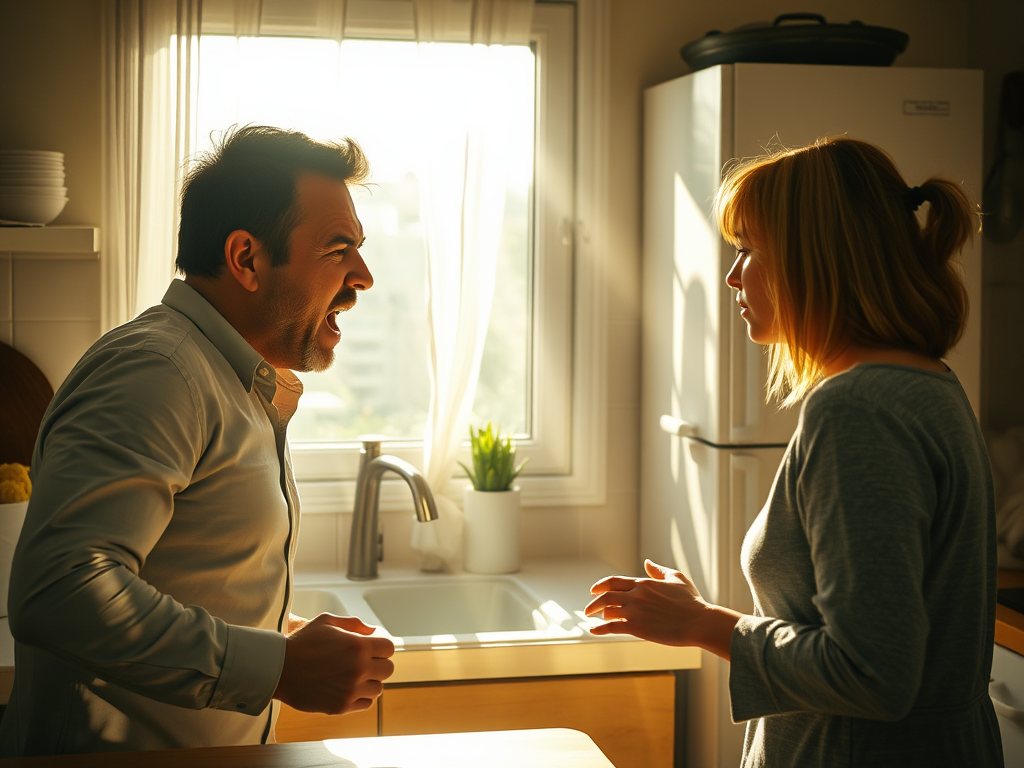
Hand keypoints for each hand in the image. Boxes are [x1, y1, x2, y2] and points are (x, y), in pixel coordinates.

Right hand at [273, 613, 394, 713]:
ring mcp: (351, 689)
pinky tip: (348, 688)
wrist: (279, 669)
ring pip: (378, 688)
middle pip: (388, 669)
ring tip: (353, 676)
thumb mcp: (327, 621)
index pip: (389, 648)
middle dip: (378, 663)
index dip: (381, 646)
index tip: (372, 648)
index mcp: (358, 645)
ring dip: (370, 681)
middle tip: (363, 662)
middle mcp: (359, 668)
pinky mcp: (342, 706)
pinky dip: (361, 696)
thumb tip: (373, 631)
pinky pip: (366, 703)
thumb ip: (354, 624)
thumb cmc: (302, 643)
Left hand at [584, 560, 740, 659]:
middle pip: (605, 596)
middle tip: (588, 609)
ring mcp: (635, 612)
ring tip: (593, 620)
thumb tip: (647, 562)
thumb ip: (658, 571)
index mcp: (643, 583)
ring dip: (597, 615)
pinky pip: (612, 627)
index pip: (613, 581)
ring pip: (607, 611)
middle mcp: (636, 595)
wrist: (699, 622)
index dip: (600, 585)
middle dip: (594, 602)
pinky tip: (593, 631)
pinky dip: (600, 629)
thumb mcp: (676, 578)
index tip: (593, 590)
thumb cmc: (692, 602)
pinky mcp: (637, 628)